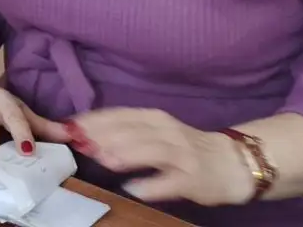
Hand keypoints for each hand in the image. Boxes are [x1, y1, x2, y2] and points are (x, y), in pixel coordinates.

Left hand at [69, 109, 255, 206]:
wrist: (233, 162)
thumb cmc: (186, 147)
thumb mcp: (157, 132)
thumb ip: (127, 133)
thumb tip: (87, 136)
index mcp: (156, 118)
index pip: (121, 114)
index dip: (95, 119)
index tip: (70, 126)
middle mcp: (168, 131)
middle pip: (133, 130)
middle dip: (104, 135)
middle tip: (80, 144)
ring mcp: (182, 155)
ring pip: (151, 150)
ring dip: (126, 154)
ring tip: (103, 160)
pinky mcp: (194, 179)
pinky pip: (170, 181)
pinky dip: (151, 184)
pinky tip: (134, 189)